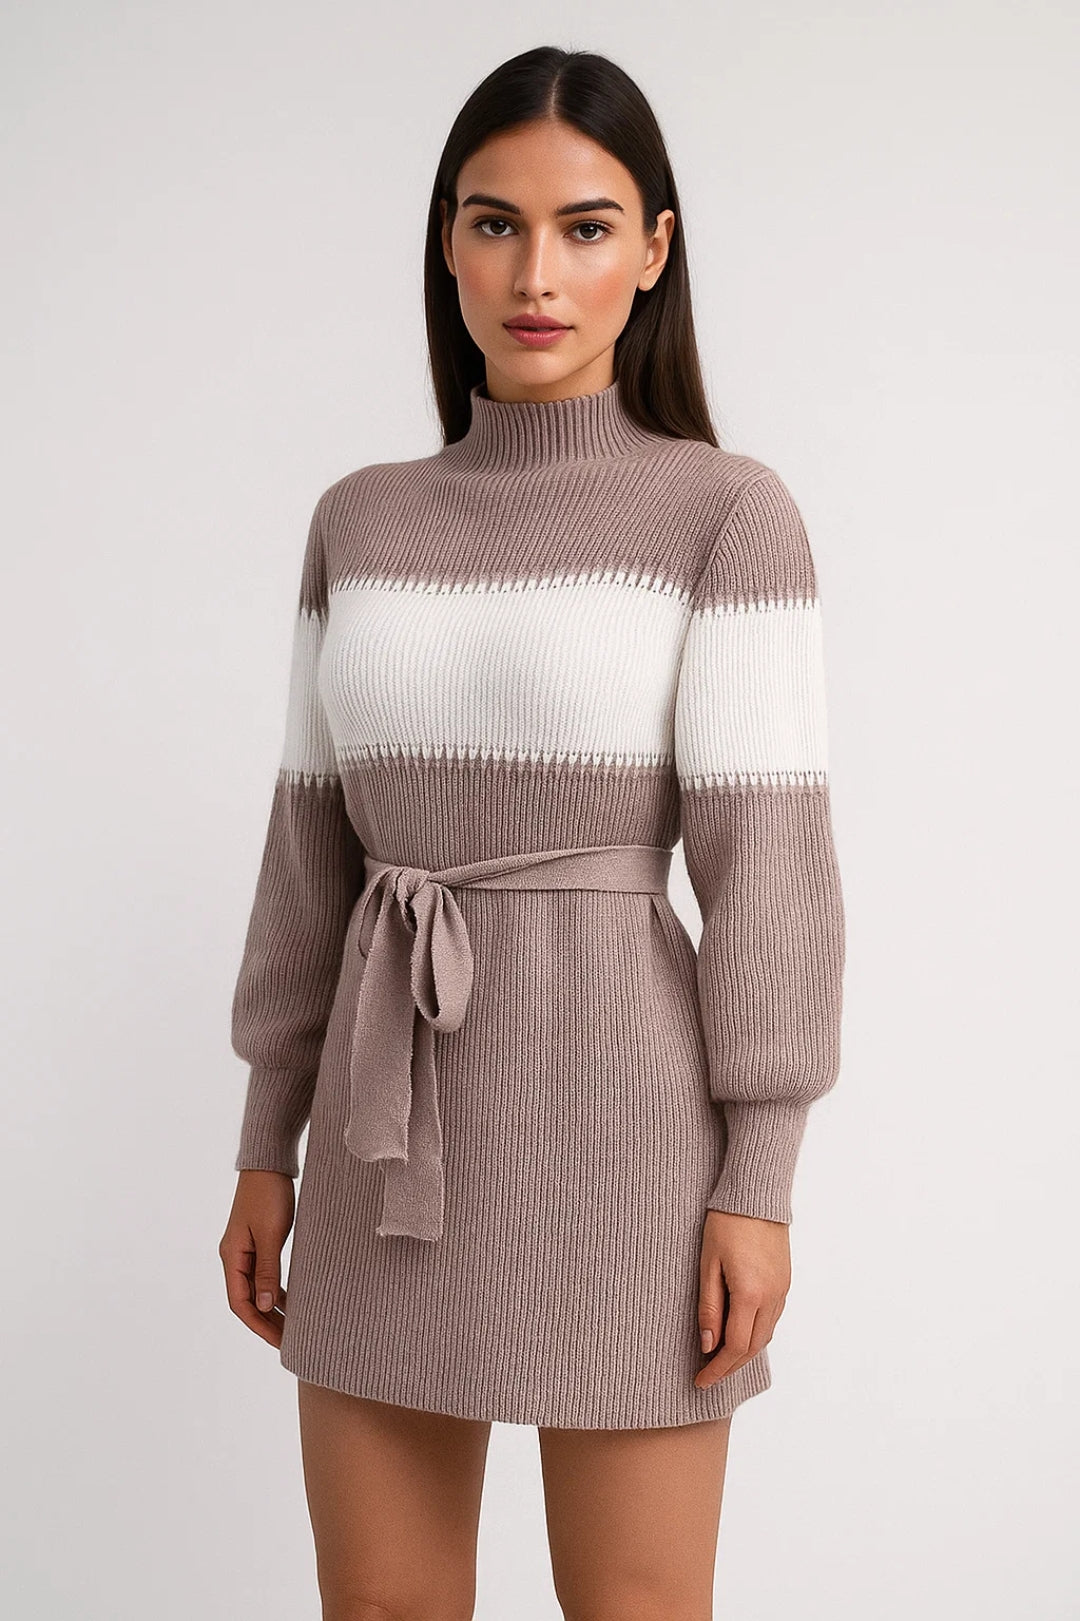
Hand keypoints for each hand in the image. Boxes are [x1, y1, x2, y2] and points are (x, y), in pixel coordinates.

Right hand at [219, 1169, 295, 1348]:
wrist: (269, 1163)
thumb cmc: (269, 1194)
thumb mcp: (270, 1234)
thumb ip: (267, 1270)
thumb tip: (265, 1305)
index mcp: (232, 1256)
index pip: (240, 1303)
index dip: (259, 1325)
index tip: (280, 1342)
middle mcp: (234, 1256)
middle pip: (247, 1300)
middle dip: (266, 1322)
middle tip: (290, 1341)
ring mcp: (245, 1250)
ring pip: (256, 1289)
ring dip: (272, 1308)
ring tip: (293, 1327)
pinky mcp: (257, 1242)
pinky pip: (263, 1275)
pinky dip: (276, 1290)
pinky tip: (292, 1301)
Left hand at [693, 1209, 790, 1388]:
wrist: (756, 1194)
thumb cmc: (726, 1222)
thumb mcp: (708, 1264)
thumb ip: (709, 1307)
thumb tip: (708, 1345)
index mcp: (750, 1294)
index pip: (734, 1347)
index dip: (717, 1369)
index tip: (700, 1381)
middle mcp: (772, 1297)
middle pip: (752, 1347)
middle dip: (730, 1367)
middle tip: (708, 1376)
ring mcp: (782, 1290)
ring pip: (765, 1336)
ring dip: (744, 1353)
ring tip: (720, 1360)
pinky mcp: (785, 1281)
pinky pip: (772, 1319)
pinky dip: (755, 1334)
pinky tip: (740, 1334)